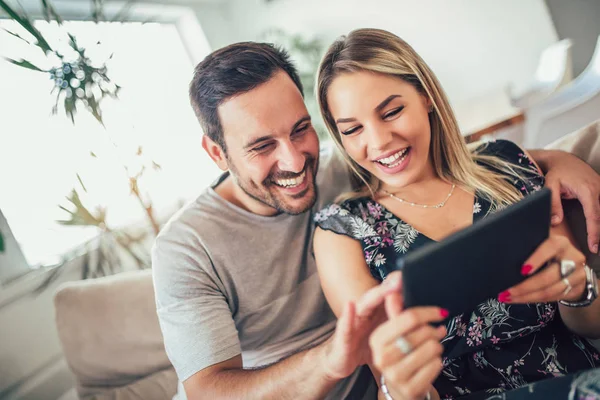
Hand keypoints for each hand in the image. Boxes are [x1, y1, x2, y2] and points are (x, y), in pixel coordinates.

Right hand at [323, 272, 401, 379]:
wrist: (341, 360)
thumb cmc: (365, 344)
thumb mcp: (386, 332)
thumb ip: (400, 319)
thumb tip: (425, 310)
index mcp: (375, 310)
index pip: (388, 294)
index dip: (398, 285)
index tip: (411, 274)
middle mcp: (364, 312)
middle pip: (378, 296)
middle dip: (389, 287)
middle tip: (401, 279)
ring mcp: (352, 322)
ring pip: (363, 305)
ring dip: (374, 295)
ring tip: (385, 288)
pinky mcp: (342, 337)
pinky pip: (344, 327)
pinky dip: (347, 316)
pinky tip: (350, 305)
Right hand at [370, 273, 446, 399]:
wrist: (397, 388)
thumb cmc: (397, 353)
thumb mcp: (392, 332)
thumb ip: (394, 310)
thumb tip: (395, 287)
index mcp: (377, 338)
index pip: (408, 318)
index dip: (427, 312)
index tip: (439, 311)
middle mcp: (382, 357)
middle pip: (422, 333)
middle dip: (434, 330)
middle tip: (437, 331)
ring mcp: (395, 375)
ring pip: (431, 349)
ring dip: (438, 346)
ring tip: (434, 346)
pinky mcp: (409, 389)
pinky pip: (436, 367)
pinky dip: (439, 362)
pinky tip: (432, 361)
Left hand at [498, 235, 586, 303]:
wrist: (574, 266)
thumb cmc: (549, 251)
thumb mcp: (543, 241)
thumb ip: (532, 239)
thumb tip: (512, 241)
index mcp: (561, 243)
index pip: (550, 248)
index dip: (536, 259)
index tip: (522, 270)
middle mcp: (572, 259)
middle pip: (548, 277)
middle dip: (524, 287)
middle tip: (506, 292)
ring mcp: (577, 276)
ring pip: (549, 291)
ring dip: (526, 297)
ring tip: (508, 298)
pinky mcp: (575, 290)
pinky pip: (551, 298)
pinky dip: (533, 299)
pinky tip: (520, 299)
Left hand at [544, 155, 599, 253]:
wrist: (564, 159)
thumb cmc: (556, 172)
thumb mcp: (550, 185)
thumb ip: (553, 203)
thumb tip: (556, 222)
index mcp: (587, 190)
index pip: (594, 216)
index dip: (594, 232)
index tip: (593, 246)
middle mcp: (599, 189)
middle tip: (595, 249)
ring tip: (597, 242)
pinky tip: (598, 229)